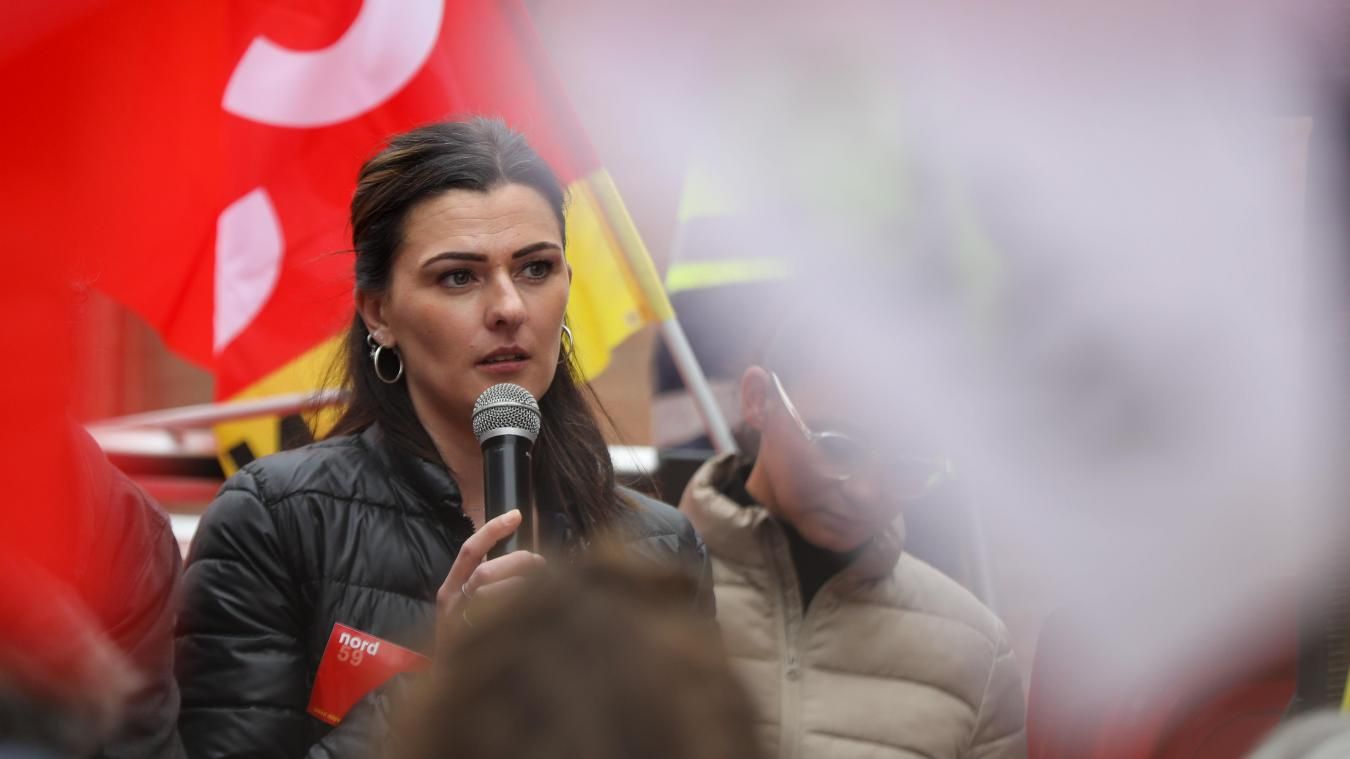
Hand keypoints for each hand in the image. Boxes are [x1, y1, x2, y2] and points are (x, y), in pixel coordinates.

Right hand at [435, 509, 544, 644]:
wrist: (450, 687)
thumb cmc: (466, 643)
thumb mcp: (467, 609)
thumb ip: (488, 584)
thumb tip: (527, 561)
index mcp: (450, 590)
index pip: (470, 550)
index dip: (493, 529)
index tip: (516, 514)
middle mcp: (453, 605)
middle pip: (487, 572)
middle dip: (519, 563)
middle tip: (541, 565)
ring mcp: (462, 626)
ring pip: (495, 595)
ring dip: (525, 588)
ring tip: (544, 590)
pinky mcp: (475, 644)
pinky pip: (504, 622)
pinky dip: (525, 613)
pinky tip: (540, 615)